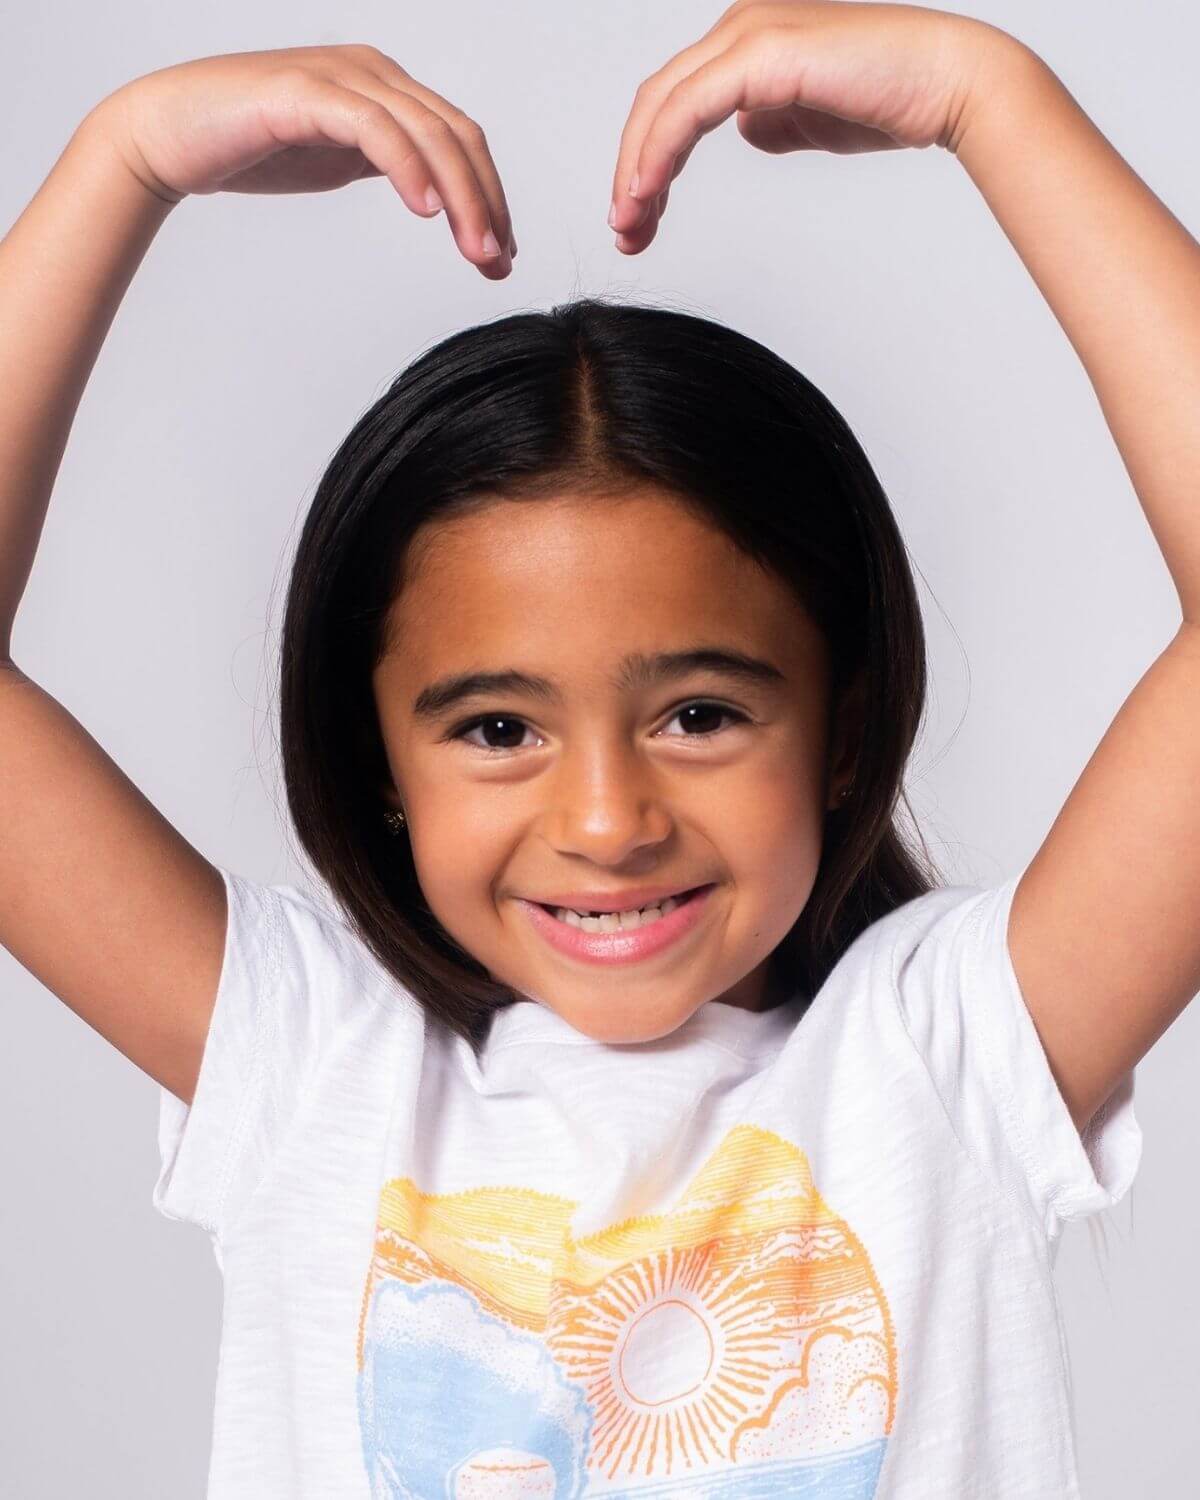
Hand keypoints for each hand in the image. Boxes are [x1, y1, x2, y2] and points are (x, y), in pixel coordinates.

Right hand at [91, 44, 514, 277]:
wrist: (169, 134)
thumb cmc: (250, 147)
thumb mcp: (339, 159)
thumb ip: (387, 164)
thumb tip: (435, 196)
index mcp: (386, 88)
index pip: (460, 140)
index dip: (489, 197)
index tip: (503, 257)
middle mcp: (372, 72)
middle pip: (456, 136)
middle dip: (486, 203)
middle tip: (498, 263)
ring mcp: (340, 76)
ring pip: (426, 133)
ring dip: (460, 196)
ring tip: (476, 250)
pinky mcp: (306, 92)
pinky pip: (374, 128)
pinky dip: (407, 167)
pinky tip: (425, 210)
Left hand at [609, 0, 1009, 253]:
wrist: (948, 83)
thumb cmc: (889, 99)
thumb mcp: (808, 118)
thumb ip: (769, 119)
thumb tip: (745, 129)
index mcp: (747, 42)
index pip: (674, 103)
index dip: (646, 162)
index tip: (638, 221)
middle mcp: (740, 28)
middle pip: (656, 103)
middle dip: (630, 174)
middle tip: (624, 234)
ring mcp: (749, 34)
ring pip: (663, 105)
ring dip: (637, 171)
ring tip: (630, 227)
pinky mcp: (763, 53)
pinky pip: (689, 108)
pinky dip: (660, 152)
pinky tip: (646, 191)